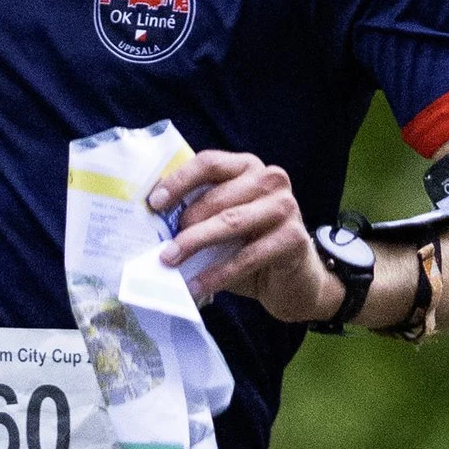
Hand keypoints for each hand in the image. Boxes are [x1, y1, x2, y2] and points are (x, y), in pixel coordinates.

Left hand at [148, 149, 341, 324]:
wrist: (292, 280)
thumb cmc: (250, 247)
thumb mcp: (222, 223)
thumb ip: (198, 214)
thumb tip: (155, 224)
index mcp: (247, 167)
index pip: (209, 163)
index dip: (179, 181)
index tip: (154, 203)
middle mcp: (270, 179)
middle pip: (218, 196)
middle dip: (185, 221)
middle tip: (163, 245)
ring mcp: (285, 206)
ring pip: (231, 222)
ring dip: (196, 243)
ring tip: (171, 261)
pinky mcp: (293, 237)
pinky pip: (247, 256)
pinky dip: (218, 273)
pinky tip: (198, 285)